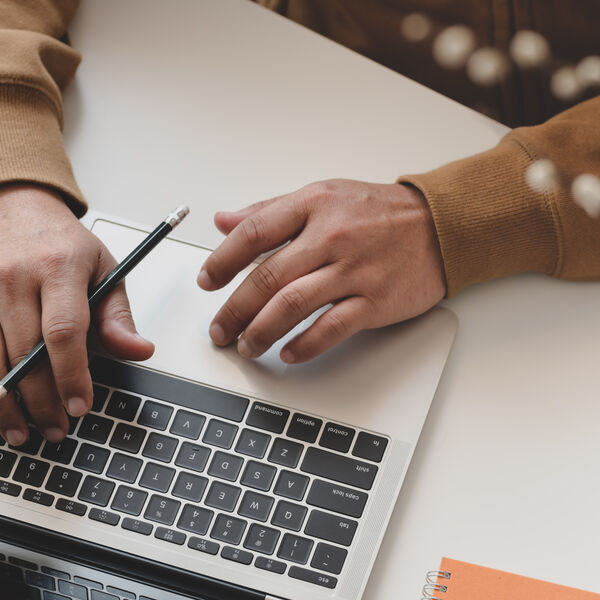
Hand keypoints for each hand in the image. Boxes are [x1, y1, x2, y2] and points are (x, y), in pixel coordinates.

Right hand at [0, 185, 153, 444]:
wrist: (19, 210)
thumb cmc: (66, 244)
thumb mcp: (105, 270)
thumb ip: (118, 316)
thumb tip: (140, 352)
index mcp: (60, 268)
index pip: (64, 330)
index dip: (71, 374)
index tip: (80, 405)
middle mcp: (16, 277)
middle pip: (25, 351)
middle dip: (41, 398)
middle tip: (57, 429)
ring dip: (6, 402)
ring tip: (23, 431)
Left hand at [197, 179, 445, 362]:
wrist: (439, 227)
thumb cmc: (378, 212)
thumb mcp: (323, 195)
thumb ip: (271, 210)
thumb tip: (223, 221)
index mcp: (313, 206)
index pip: (254, 232)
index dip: (223, 260)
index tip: (206, 282)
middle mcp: (332, 237)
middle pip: (268, 277)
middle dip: (235, 309)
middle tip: (219, 330)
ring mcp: (354, 270)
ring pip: (293, 305)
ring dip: (261, 331)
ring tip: (244, 346)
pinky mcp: (375, 301)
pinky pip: (331, 328)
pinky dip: (304, 345)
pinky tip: (287, 353)